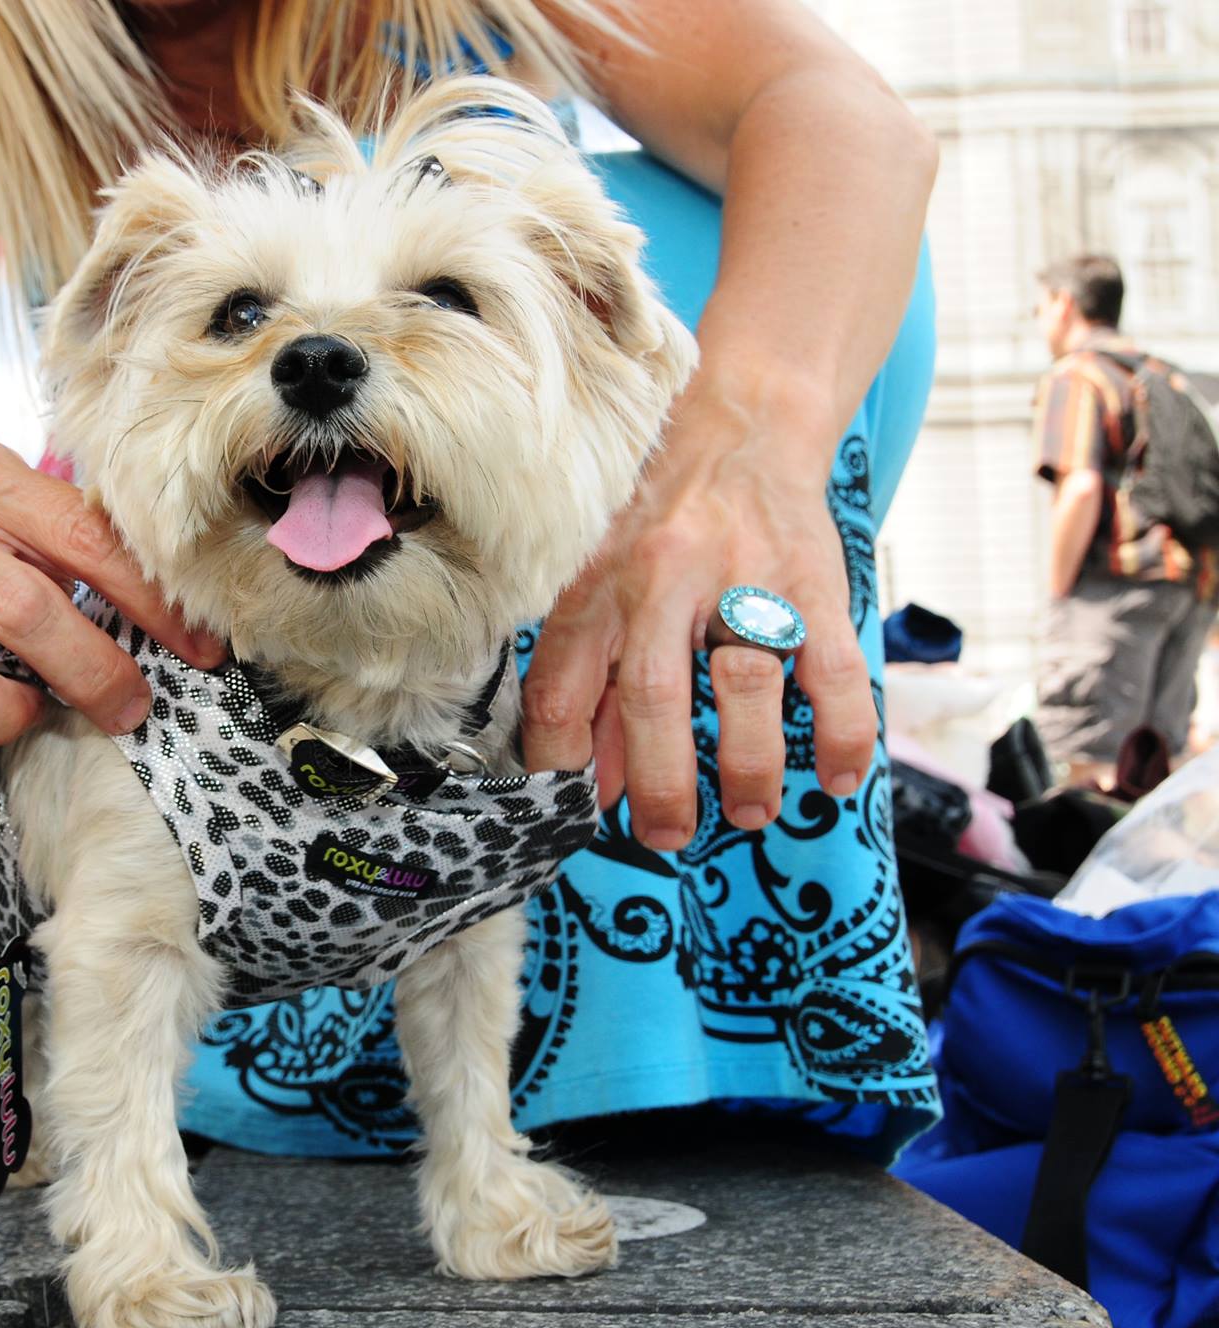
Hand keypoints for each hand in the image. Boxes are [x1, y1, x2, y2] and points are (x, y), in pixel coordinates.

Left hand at [521, 379, 875, 849]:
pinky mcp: (812, 577)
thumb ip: (589, 672)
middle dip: (661, 783)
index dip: (563, 761)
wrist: (737, 416)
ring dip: (750, 765)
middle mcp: (661, 579)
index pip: (561, 687)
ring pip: (744, 685)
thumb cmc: (653, 516)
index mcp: (595, 584)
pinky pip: (834, 666)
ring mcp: (742, 577)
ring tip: (749, 814)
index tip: (582, 813)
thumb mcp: (595, 578)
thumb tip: (590, 778)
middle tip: (668, 837)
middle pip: (653, 696)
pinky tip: (836, 777)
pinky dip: (840, 730)